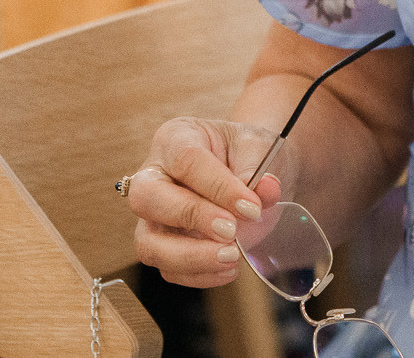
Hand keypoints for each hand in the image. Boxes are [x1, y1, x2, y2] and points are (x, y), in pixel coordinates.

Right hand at [128, 116, 285, 287]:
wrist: (250, 170)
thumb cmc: (247, 153)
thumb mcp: (259, 147)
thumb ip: (260, 168)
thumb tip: (266, 190)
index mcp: (174, 138)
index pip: (185, 161)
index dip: (217, 187)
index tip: (251, 207)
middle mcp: (152, 176)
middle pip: (147, 198)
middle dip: (191, 218)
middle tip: (231, 231)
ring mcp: (152, 216)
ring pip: (149, 243)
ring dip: (190, 257)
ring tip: (232, 257)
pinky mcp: (161, 245)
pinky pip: (167, 269)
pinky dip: (197, 275)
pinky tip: (229, 269)